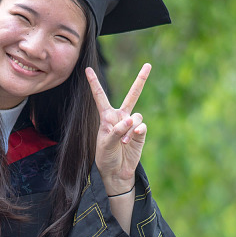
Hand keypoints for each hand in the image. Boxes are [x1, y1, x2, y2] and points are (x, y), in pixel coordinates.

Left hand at [86, 63, 150, 192]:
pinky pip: (142, 126)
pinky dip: (136, 132)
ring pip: (137, 116)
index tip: (87, 69)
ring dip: (130, 129)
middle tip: (148, 65)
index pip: (100, 96)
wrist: (116, 171)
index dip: (94, 83)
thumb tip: (132, 120)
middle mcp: (121, 117)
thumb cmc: (105, 156)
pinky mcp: (141, 133)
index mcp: (106, 117)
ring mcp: (132, 124)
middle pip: (132, 95)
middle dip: (141, 80)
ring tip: (122, 142)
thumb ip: (116, 130)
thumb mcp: (105, 143)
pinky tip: (132, 139)